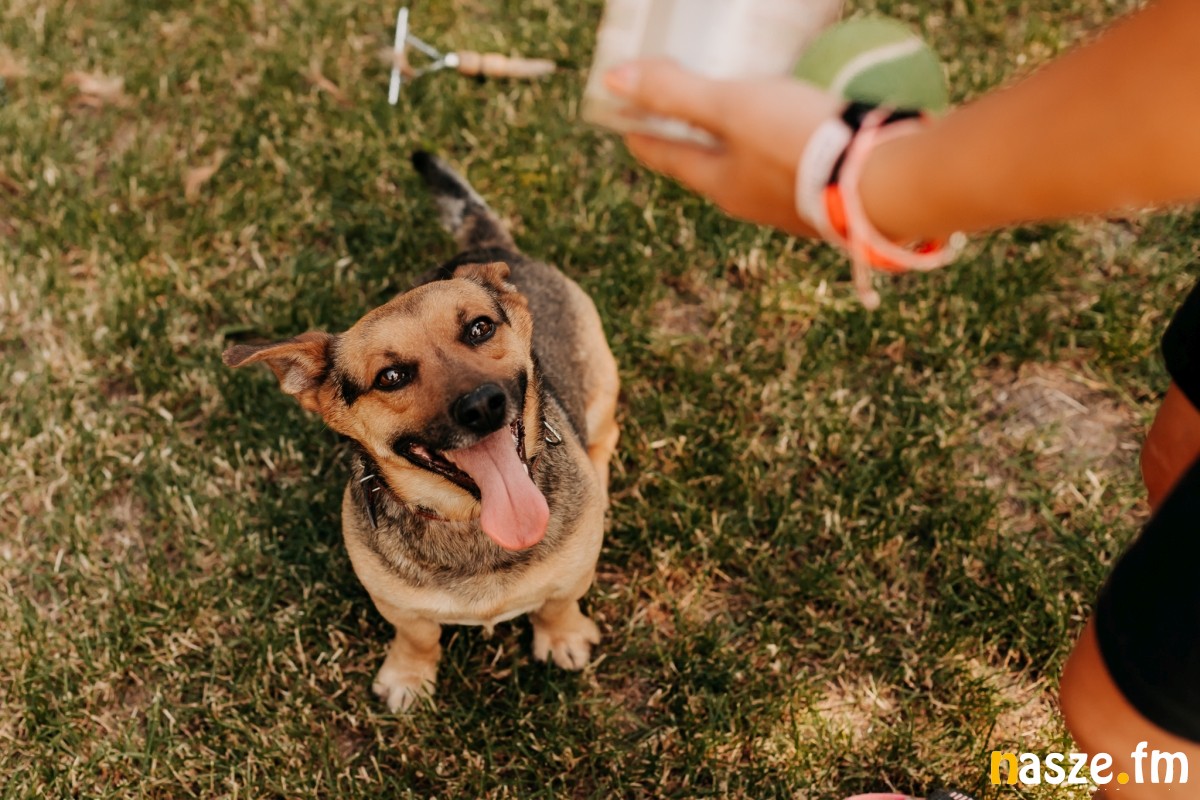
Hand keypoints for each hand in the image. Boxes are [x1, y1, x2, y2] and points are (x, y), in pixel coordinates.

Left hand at [604, 59, 842, 236]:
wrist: (884, 184)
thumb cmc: (796, 142)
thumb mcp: (730, 108)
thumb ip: (675, 94)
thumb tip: (611, 80)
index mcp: (720, 184)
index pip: (669, 157)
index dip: (644, 136)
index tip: (625, 125)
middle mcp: (751, 202)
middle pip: (710, 167)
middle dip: (693, 143)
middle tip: (681, 119)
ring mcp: (791, 205)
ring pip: (755, 171)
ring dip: (742, 147)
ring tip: (744, 121)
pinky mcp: (830, 198)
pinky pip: (797, 167)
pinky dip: (787, 148)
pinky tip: (805, 130)